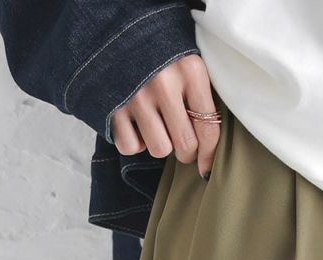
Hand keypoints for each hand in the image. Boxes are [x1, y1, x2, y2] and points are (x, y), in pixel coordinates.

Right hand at [109, 55, 219, 178]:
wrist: (118, 30)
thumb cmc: (162, 54)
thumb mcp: (188, 63)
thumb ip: (200, 97)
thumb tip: (208, 149)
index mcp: (190, 71)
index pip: (208, 128)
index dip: (209, 155)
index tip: (207, 167)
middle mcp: (164, 84)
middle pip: (185, 145)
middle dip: (186, 152)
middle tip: (182, 142)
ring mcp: (136, 95)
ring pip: (159, 149)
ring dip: (160, 144)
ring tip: (158, 126)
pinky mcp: (113, 105)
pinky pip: (130, 146)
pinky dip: (134, 142)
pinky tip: (137, 126)